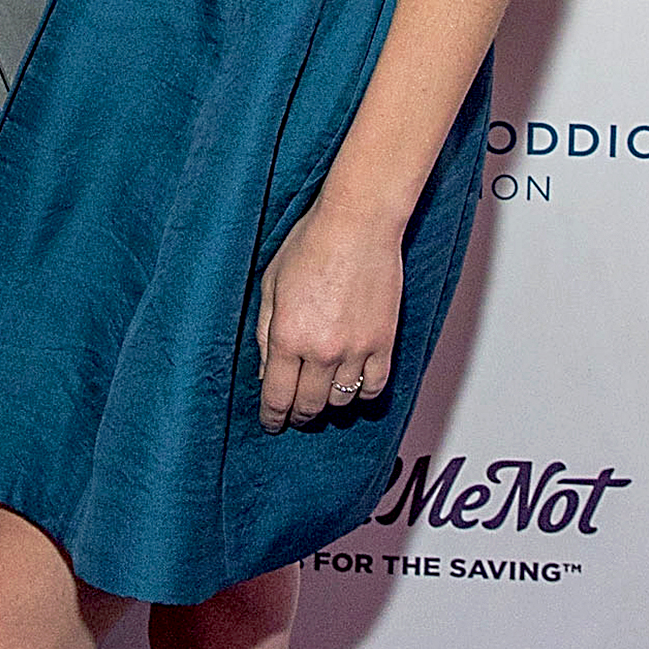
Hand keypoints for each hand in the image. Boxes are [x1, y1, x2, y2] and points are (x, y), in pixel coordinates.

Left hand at [255, 193, 402, 432]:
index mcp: (287, 336)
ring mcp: (356, 350)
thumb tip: (266, 372)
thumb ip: (264, 332)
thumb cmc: (309, 244)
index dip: (272, 417)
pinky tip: (352, 386)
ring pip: (341, 401)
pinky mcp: (383, 343)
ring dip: (327, 403)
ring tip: (321, 393)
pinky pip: (374, 387)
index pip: (277, 397)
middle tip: (293, 414)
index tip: (271, 423)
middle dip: (297, 415)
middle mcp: (321, 351)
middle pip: (308, 406)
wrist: (358, 224)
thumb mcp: (270, 284)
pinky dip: (362, 393)